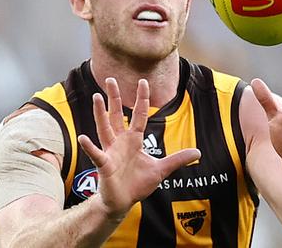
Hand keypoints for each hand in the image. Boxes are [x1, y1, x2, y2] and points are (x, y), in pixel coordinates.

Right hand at [77, 78, 200, 218]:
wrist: (123, 202)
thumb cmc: (138, 184)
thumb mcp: (161, 170)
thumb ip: (177, 159)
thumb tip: (198, 153)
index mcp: (134, 140)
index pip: (138, 115)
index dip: (141, 99)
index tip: (143, 82)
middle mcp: (120, 142)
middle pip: (116, 115)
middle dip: (114, 97)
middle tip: (110, 79)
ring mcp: (110, 151)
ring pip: (104, 128)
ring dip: (100, 113)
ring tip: (96, 97)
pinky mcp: (104, 164)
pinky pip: (96, 154)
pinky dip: (90, 146)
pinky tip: (83, 138)